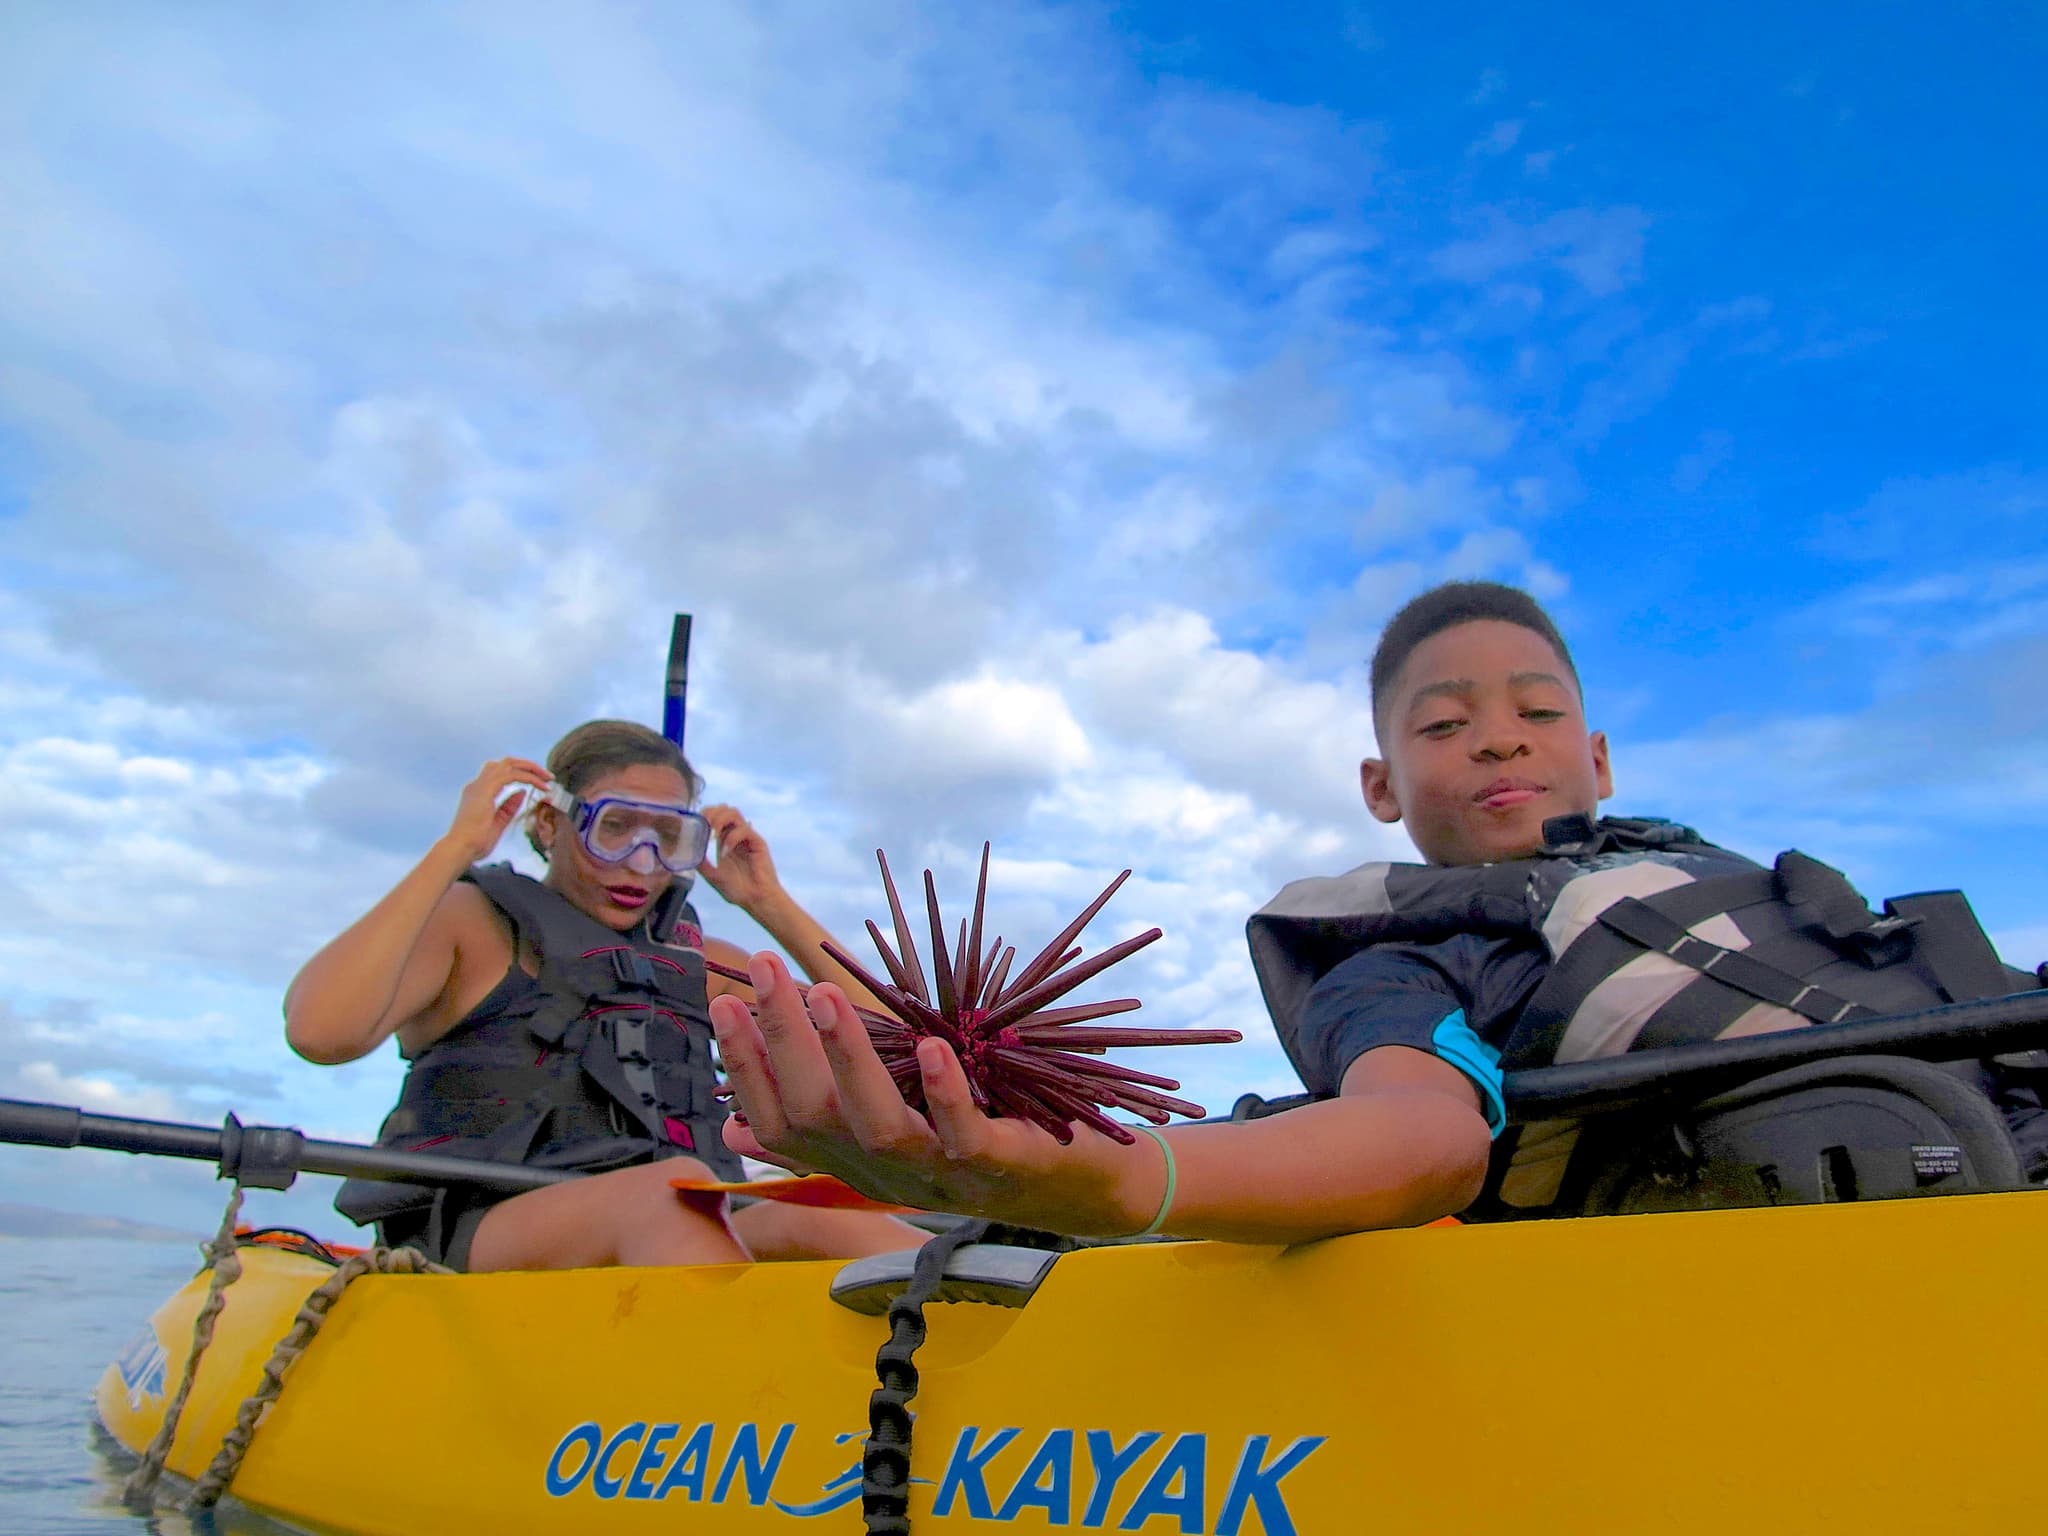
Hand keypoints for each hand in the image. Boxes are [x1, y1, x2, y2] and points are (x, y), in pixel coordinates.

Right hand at [444, 757, 550, 863]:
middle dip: (527, 765)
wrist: (460, 848)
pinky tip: (542, 787)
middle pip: (505, 762)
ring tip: (548, 778)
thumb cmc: (475, 843)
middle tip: (547, 776)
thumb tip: (522, 793)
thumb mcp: (498, 823)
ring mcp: (480, 785)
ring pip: (509, 763)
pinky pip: (512, 775)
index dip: (520, 773)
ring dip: (531, 768)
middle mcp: (477, 785)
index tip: (538, 782)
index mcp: (477, 792)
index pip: (499, 773)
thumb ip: (509, 807)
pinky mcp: (486, 789)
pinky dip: (529, 778)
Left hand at [696, 805, 782, 910]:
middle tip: (703, 826)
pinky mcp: (758, 842)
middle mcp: (735, 834)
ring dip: (719, 820)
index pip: (714, 815)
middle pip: (723, 808)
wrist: (756, 900)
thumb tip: (686, 850)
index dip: (703, 815)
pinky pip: (744, 829)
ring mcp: (747, 837)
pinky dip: (731, 838)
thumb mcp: (711, 875)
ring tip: (712, 836)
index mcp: (724, 839)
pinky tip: (725, 852)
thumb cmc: (736, 889)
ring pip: (734, 813)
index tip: (694, 826)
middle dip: (710, 813)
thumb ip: (701, 862)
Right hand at [708, 953, 1161, 1236]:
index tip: (723, 1000)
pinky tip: (932, 1046)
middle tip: (767, 968)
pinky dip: (945, 1091)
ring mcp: (940, 1174)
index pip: (777, 1122)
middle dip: (783, 1038)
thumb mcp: (893, 1131)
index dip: (745, 1067)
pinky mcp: (997, 1167)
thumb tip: (733, 1129)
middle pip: (814, 1114)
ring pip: (875, 1127)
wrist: (1078, 1188)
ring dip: (848, 1056)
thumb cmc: (977, 1143)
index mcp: (853, 1160)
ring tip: (826, 993)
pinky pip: (963, 1134)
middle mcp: (885, 1173)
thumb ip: (825, 1125)